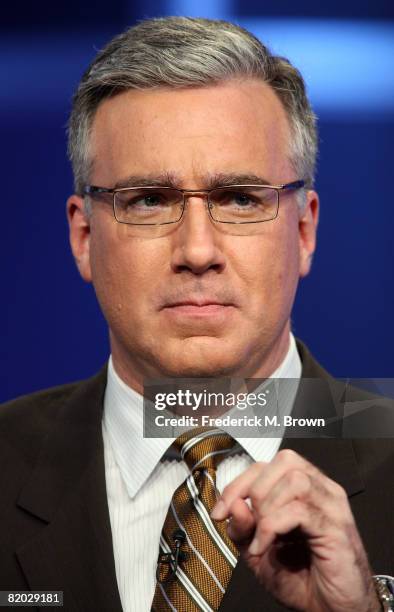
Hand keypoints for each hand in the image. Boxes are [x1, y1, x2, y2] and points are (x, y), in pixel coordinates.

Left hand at [211, 449, 379, 611]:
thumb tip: (233, 504)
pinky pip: (299, 510)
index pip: (268, 466)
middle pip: (284, 461)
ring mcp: (331, 506)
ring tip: (261, 536)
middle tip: (247, 523)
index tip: (220, 511)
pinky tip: (265, 547)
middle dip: (254, 489)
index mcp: (303, 491)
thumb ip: (242, 527)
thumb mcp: (258, 553)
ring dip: (267, 507)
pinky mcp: (336, 528)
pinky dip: (272, 527)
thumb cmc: (302, 581)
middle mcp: (321, 491)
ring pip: (294, 480)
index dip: (238, 483)